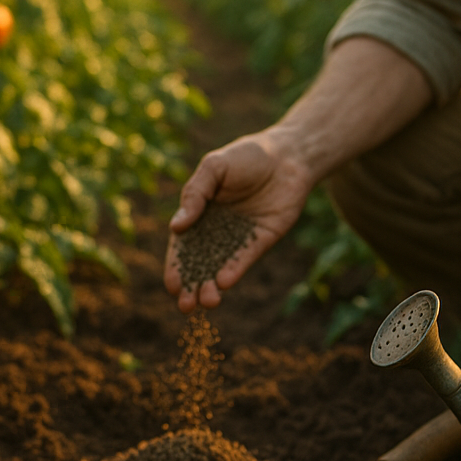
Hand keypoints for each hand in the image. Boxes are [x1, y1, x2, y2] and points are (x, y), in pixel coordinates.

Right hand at [164, 127, 318, 312]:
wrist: (288, 155)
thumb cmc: (246, 156)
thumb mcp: (214, 167)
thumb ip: (195, 194)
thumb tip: (176, 227)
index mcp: (199, 214)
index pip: (183, 247)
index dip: (176, 267)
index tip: (172, 285)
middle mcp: (217, 230)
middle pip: (200, 264)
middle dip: (192, 286)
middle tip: (186, 305)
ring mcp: (239, 236)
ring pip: (221, 266)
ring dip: (212, 286)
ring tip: (208, 301)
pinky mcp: (262, 239)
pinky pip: (245, 258)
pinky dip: (235, 270)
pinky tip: (226, 282)